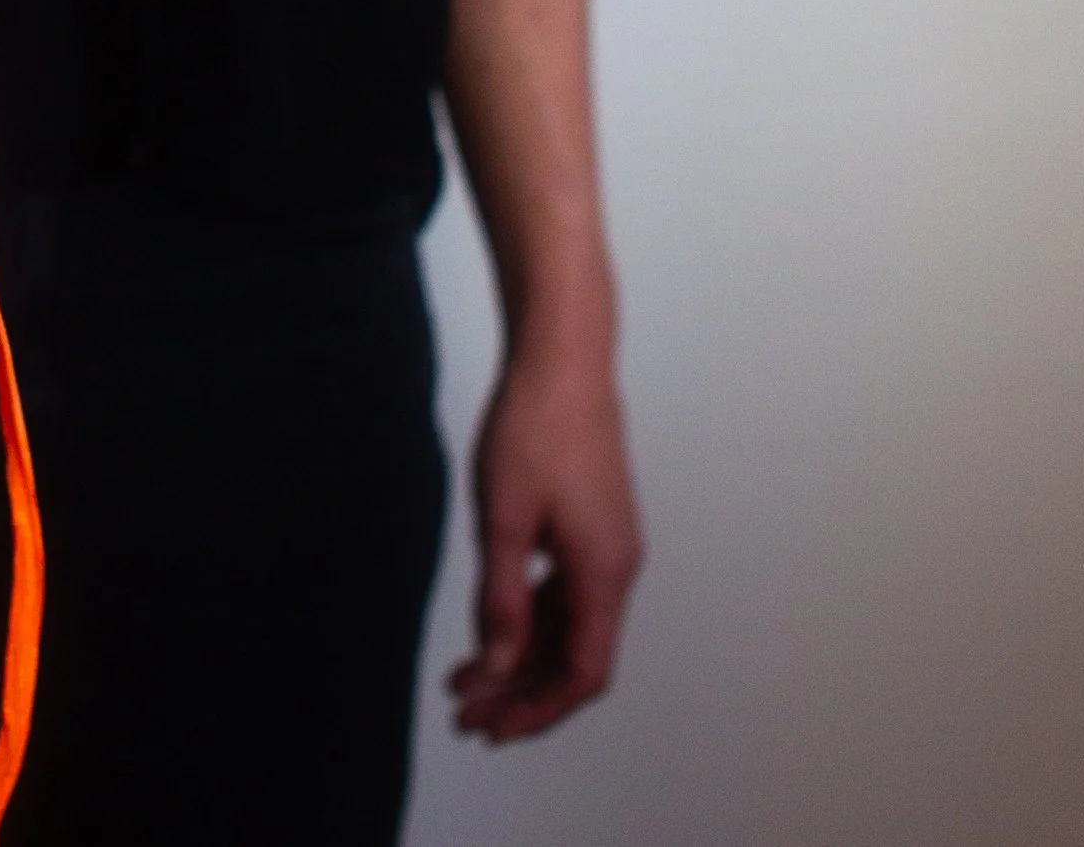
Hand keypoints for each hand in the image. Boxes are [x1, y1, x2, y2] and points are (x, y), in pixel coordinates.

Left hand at [447, 340, 642, 741]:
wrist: (564, 357)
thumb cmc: (535, 426)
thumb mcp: (504, 516)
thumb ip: (499, 595)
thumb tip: (494, 663)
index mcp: (604, 572)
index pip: (584, 673)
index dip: (539, 709)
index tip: (492, 727)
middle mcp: (616, 567)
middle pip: (576, 656)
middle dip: (522, 691)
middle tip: (466, 714)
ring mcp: (608, 547)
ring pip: (569, 626)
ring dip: (522, 657)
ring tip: (466, 679)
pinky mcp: (593, 527)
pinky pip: (566, 593)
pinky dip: (530, 617)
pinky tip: (492, 624)